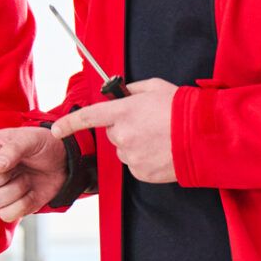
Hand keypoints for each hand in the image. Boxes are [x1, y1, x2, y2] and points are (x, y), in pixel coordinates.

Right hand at [0, 127, 67, 221]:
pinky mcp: (9, 207)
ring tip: (27, 177)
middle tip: (16, 167)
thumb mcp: (29, 139)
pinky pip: (7, 215)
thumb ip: (12, 149)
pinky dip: (23, 204)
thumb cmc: (42, 144)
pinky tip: (31, 192)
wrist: (64, 163)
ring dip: (15, 189)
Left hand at [51, 79, 177, 183]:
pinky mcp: (141, 172)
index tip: (56, 130)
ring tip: (159, 139)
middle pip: (112, 134)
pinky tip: (161, 151)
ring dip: (135, 145)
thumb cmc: (183, 109)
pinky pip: (135, 165)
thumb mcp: (156, 88)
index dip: (68, 124)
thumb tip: (123, 93)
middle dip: (124, 129)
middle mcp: (123, 135)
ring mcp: (132, 156)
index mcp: (124, 111)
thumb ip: (133, 90)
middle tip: (147, 125)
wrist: (204, 136)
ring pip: (124, 151)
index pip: (87, 117)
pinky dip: (144, 160)